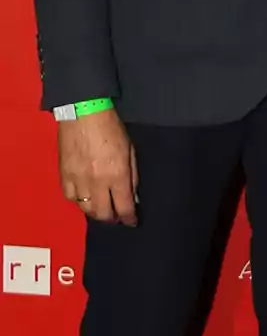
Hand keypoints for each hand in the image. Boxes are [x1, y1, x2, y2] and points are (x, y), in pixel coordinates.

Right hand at [58, 109, 137, 225]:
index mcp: (117, 175)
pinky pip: (71, 198)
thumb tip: (133, 196)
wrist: (82, 113)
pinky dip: (79, 201)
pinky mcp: (64, 176)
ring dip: (96, 212)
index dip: (129, 218)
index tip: (132, 222)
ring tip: (103, 209)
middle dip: (112, 219)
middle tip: (117, 217)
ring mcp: (78, 181)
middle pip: (103, 214)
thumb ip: (132, 176)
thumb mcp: (130, 150)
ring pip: (86, 209)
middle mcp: (97, 182)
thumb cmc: (110, 127)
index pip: (124, 207)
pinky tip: (85, 198)